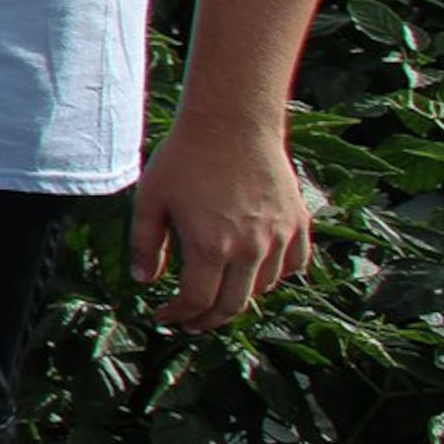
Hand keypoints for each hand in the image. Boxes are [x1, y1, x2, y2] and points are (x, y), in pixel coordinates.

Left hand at [128, 116, 316, 332]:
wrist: (233, 122)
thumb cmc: (186, 157)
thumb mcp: (150, 199)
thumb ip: (145, 244)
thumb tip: (144, 281)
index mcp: (211, 247)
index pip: (197, 301)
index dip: (178, 315)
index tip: (164, 317)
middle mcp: (251, 249)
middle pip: (233, 306)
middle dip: (207, 320)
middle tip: (191, 321)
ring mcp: (280, 237)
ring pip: (263, 288)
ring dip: (238, 298)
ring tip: (218, 294)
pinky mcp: (299, 223)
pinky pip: (294, 266)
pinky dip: (275, 277)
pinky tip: (255, 274)